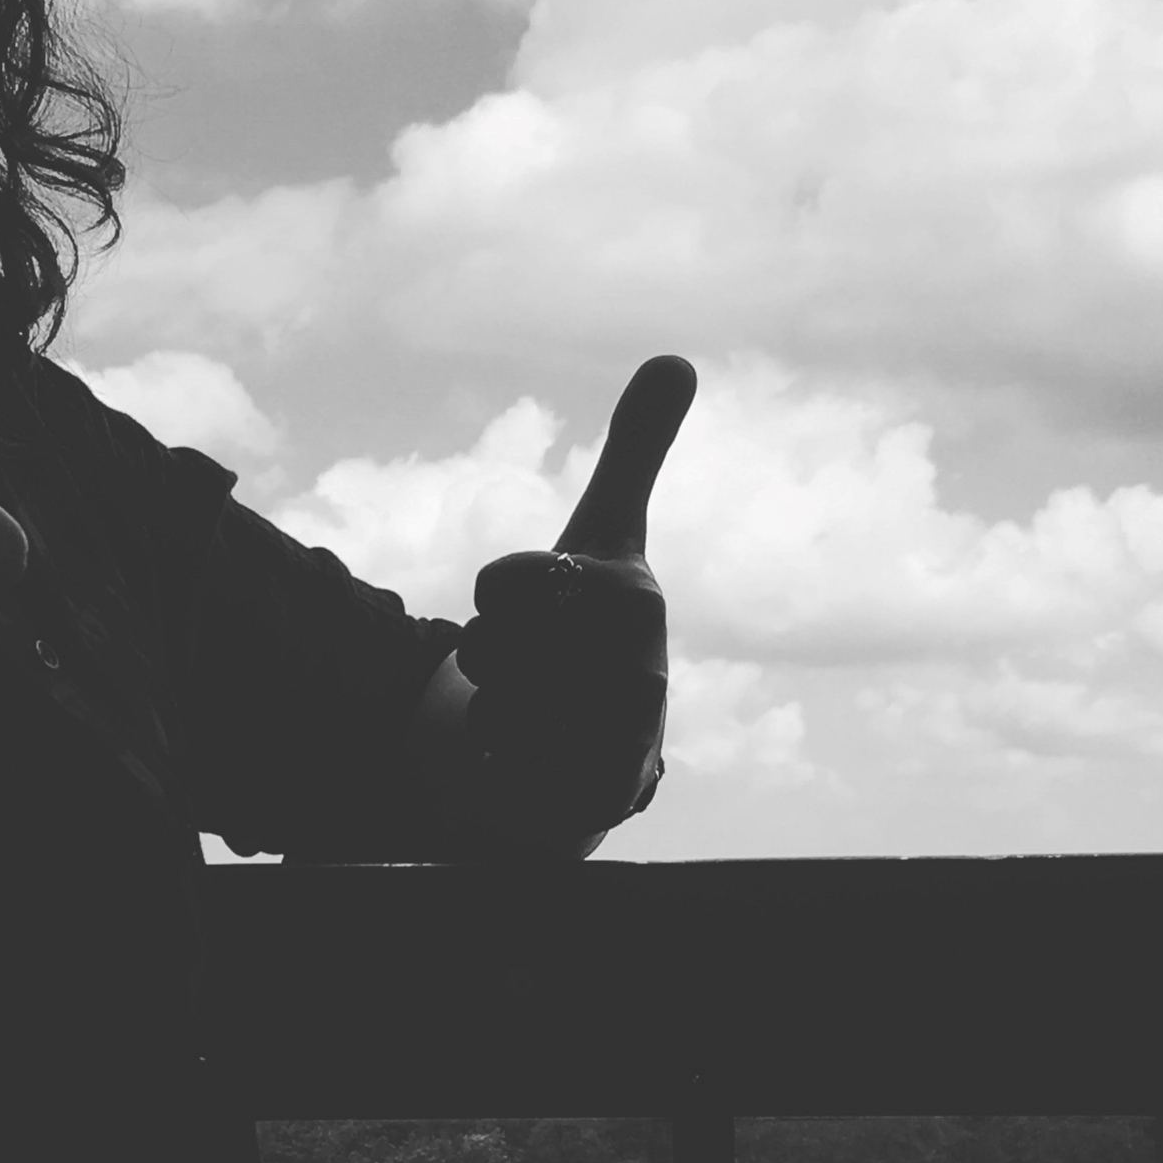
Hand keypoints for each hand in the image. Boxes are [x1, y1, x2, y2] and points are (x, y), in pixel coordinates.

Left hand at [456, 356, 694, 847]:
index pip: (498, 581)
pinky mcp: (587, 804)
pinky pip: (493, 770)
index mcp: (630, 597)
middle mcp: (636, 670)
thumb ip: (636, 449)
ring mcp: (611, 745)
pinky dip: (497, 765)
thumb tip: (679, 357)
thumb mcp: (611, 530)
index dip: (495, 594)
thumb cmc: (600, 625)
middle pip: (483, 642)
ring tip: (539, 708)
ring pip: (484, 709)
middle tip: (539, 661)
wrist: (612, 743)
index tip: (541, 604)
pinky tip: (535, 758)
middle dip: (491, 654)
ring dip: (492, 710)